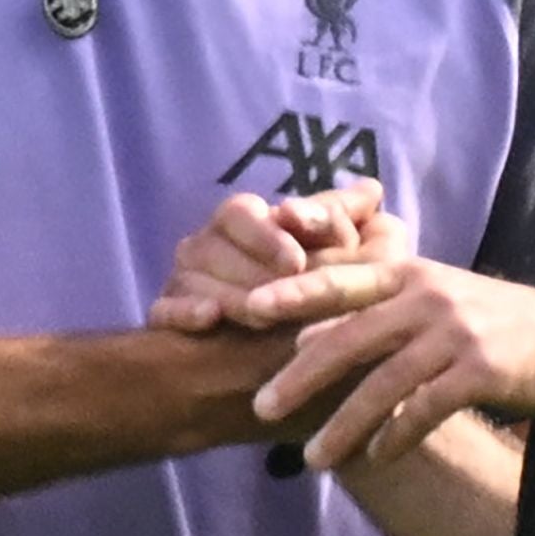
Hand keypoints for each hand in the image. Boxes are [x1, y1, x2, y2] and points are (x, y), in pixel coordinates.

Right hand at [150, 178, 410, 333]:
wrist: (271, 347)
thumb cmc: (309, 283)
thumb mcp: (332, 251)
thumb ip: (344, 221)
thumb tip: (370, 189)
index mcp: (240, 217)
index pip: (243, 213)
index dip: (267, 236)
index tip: (296, 261)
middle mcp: (205, 242)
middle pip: (215, 247)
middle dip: (254, 274)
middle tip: (284, 298)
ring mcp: (182, 277)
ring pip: (192, 278)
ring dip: (230, 297)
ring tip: (260, 318)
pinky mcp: (166, 312)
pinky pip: (164, 308)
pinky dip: (183, 312)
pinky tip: (208, 319)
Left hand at [247, 261, 534, 472]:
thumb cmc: (487, 321)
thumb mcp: (432, 300)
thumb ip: (373, 313)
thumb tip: (304, 339)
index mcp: (409, 273)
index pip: (339, 281)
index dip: (291, 294)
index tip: (246, 310)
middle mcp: (426, 297)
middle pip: (349, 337)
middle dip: (301, 375)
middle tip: (260, 405)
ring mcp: (454, 334)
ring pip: (382, 383)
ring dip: (343, 424)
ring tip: (311, 457)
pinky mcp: (479, 371)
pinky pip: (424, 409)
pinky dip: (395, 436)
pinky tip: (374, 459)